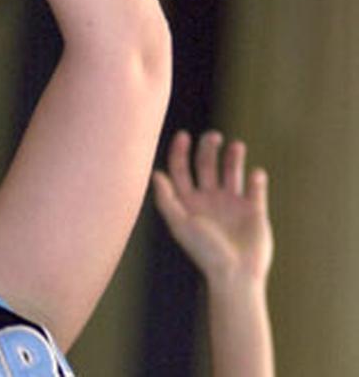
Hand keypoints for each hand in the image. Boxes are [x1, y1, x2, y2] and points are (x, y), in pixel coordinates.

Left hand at [153, 131, 272, 287]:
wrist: (236, 276)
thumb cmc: (204, 252)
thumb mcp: (180, 225)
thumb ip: (167, 200)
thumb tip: (156, 174)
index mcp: (188, 201)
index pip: (181, 169)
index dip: (179, 151)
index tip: (183, 135)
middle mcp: (208, 198)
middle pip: (206, 164)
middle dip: (208, 148)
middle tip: (213, 137)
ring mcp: (232, 203)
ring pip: (232, 170)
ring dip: (233, 156)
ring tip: (236, 146)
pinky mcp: (254, 210)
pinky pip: (256, 188)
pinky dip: (256, 178)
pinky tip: (255, 174)